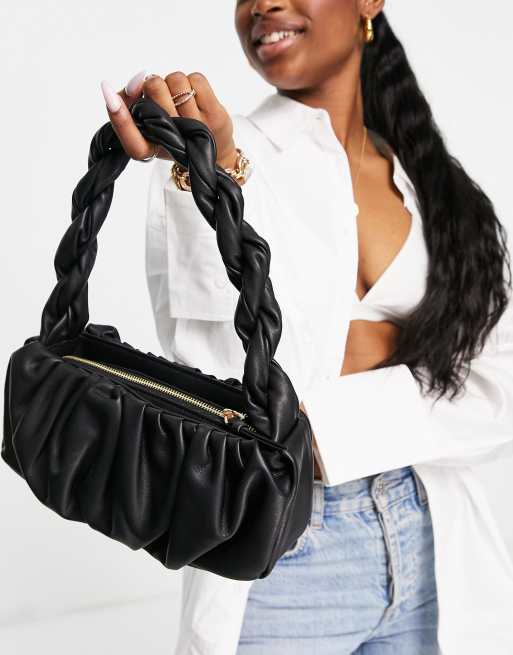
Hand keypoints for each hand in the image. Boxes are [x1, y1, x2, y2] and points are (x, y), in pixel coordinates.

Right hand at [100, 70, 237, 167]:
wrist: (210, 153)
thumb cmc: (171, 134)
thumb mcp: (144, 123)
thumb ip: (127, 103)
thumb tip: (131, 81)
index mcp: (151, 150)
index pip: (132, 142)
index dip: (119, 116)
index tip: (107, 91)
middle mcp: (174, 142)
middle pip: (154, 87)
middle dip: (153, 84)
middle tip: (160, 96)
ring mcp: (197, 129)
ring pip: (175, 79)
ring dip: (174, 83)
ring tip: (178, 100)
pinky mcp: (216, 117)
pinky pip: (196, 79)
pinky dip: (192, 81)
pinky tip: (193, 97)